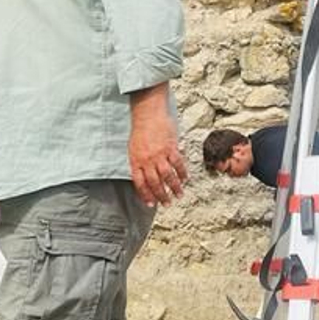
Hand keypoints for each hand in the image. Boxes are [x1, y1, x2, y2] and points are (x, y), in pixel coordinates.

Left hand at [129, 86, 186, 205]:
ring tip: (179, 195)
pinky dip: (182, 173)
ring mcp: (159, 155)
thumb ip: (138, 164)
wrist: (148, 115)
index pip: (140, 184)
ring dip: (174, 188)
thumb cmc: (140, 131)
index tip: (151, 204)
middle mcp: (147, 160)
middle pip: (155, 183)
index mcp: (136, 161)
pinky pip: (177, 164)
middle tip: (167, 203)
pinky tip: (185, 179)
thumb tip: (143, 178)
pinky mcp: (170, 148)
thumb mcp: (133, 149)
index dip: (146, 196)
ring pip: (168, 176)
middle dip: (162, 196)